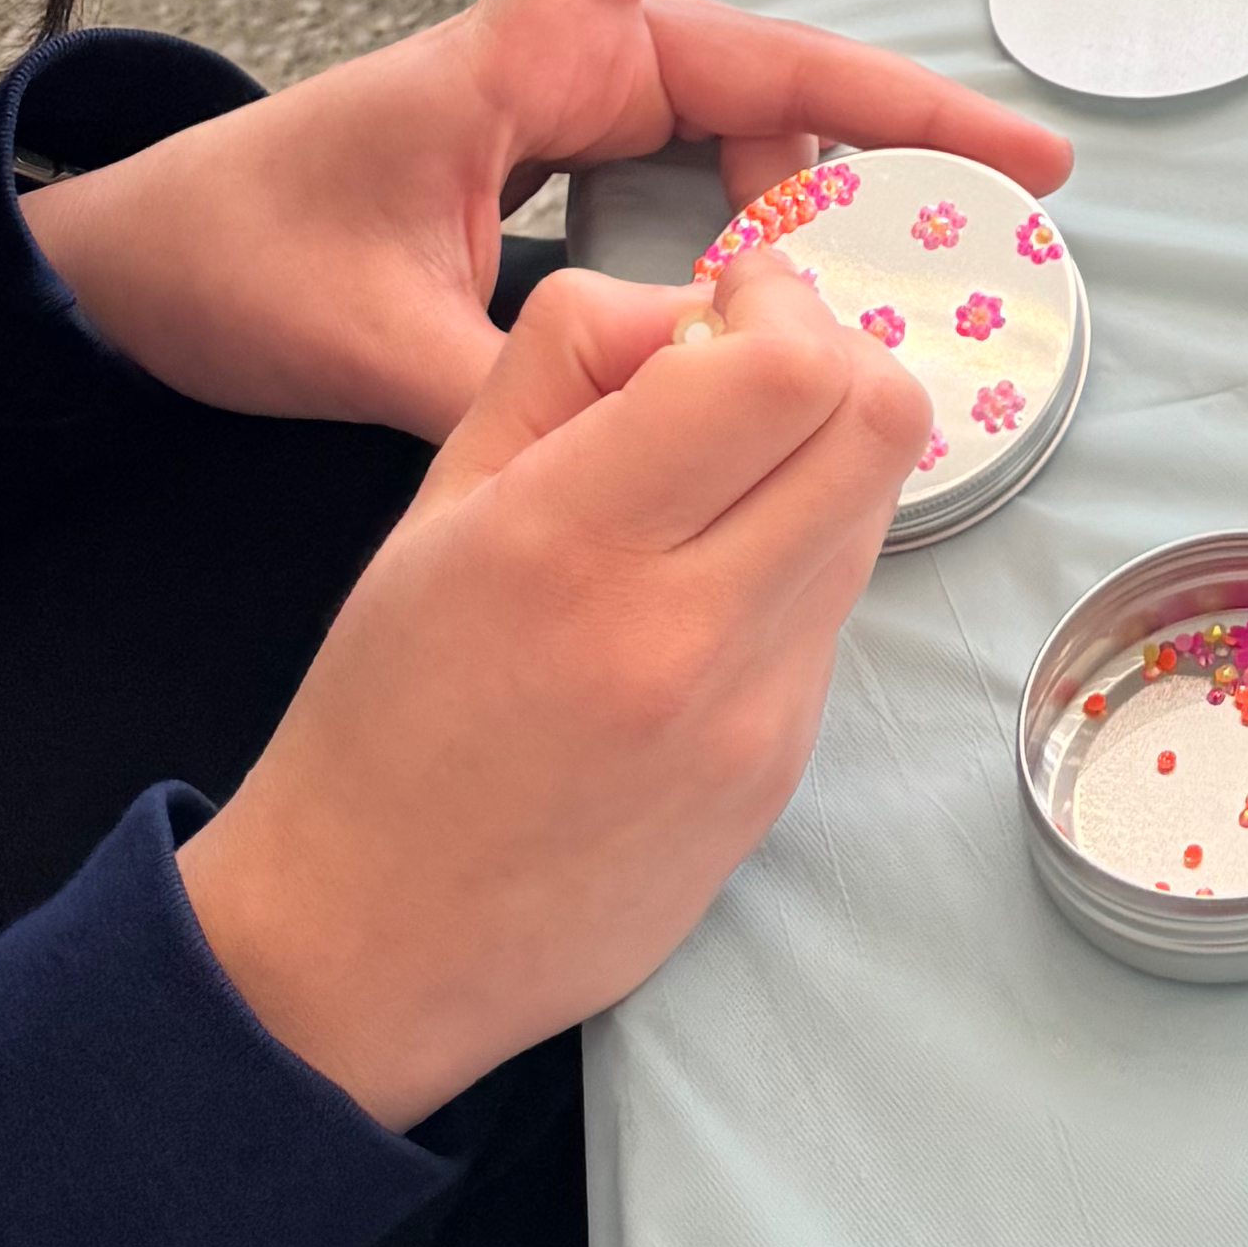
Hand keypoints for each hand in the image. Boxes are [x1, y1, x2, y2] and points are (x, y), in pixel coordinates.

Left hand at [22, 0, 1072, 443]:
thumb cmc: (229, 261)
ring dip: (842, 185)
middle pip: (764, 57)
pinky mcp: (563, 181)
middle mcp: (562, 71)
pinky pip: (703, 183)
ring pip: (746, 130)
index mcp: (520, 55)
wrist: (133, 284)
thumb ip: (502, 393)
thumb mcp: (360, 338)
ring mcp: (567, 125)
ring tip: (942, 258)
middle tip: (1028, 172)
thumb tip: (632, 449)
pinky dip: (771, 228)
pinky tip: (817, 300)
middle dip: (899, 108)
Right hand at [176, 256, 930, 1127]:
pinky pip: (835, 615)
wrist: (367, 944)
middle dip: (831, 360)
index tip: (725, 303)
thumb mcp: (438, 494)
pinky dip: (795, 563)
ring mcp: (754, 717)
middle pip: (880, 423)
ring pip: (872, 511)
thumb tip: (702, 303)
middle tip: (744, 373)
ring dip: (818, 461)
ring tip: (712, 488)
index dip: (781, 302)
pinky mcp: (784, 775)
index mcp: (574, 542)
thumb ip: (571, 358)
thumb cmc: (384, 706)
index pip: (792, 371)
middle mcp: (686, 631)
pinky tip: (700, 596)